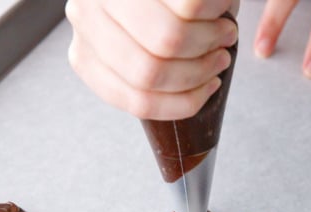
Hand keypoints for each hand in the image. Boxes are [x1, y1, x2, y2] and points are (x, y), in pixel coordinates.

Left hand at [66, 0, 239, 119]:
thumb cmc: (156, 4)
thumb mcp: (139, 45)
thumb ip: (154, 73)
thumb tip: (190, 96)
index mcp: (86, 54)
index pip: (137, 101)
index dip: (184, 103)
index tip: (208, 88)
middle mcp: (85, 20)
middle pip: (151, 74)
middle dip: (198, 72)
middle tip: (221, 58)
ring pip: (169, 41)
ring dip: (211, 41)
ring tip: (224, 31)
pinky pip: (189, 6)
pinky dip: (216, 9)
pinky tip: (221, 5)